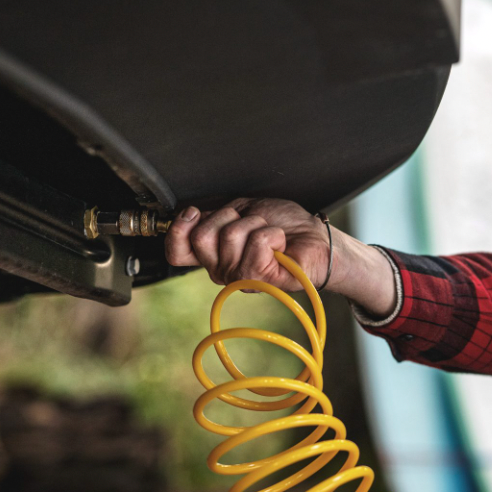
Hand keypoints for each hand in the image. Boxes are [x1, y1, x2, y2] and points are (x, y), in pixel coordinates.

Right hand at [164, 197, 398, 316]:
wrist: (316, 237)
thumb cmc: (284, 225)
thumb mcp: (243, 211)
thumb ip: (215, 216)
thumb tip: (189, 215)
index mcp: (213, 254)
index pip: (176, 251)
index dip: (178, 229)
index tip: (193, 213)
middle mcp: (221, 270)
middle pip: (201, 237)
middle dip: (229, 216)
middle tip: (252, 222)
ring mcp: (239, 278)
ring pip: (229, 236)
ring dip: (256, 223)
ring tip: (270, 233)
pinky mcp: (260, 280)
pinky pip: (256, 244)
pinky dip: (272, 234)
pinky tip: (280, 243)